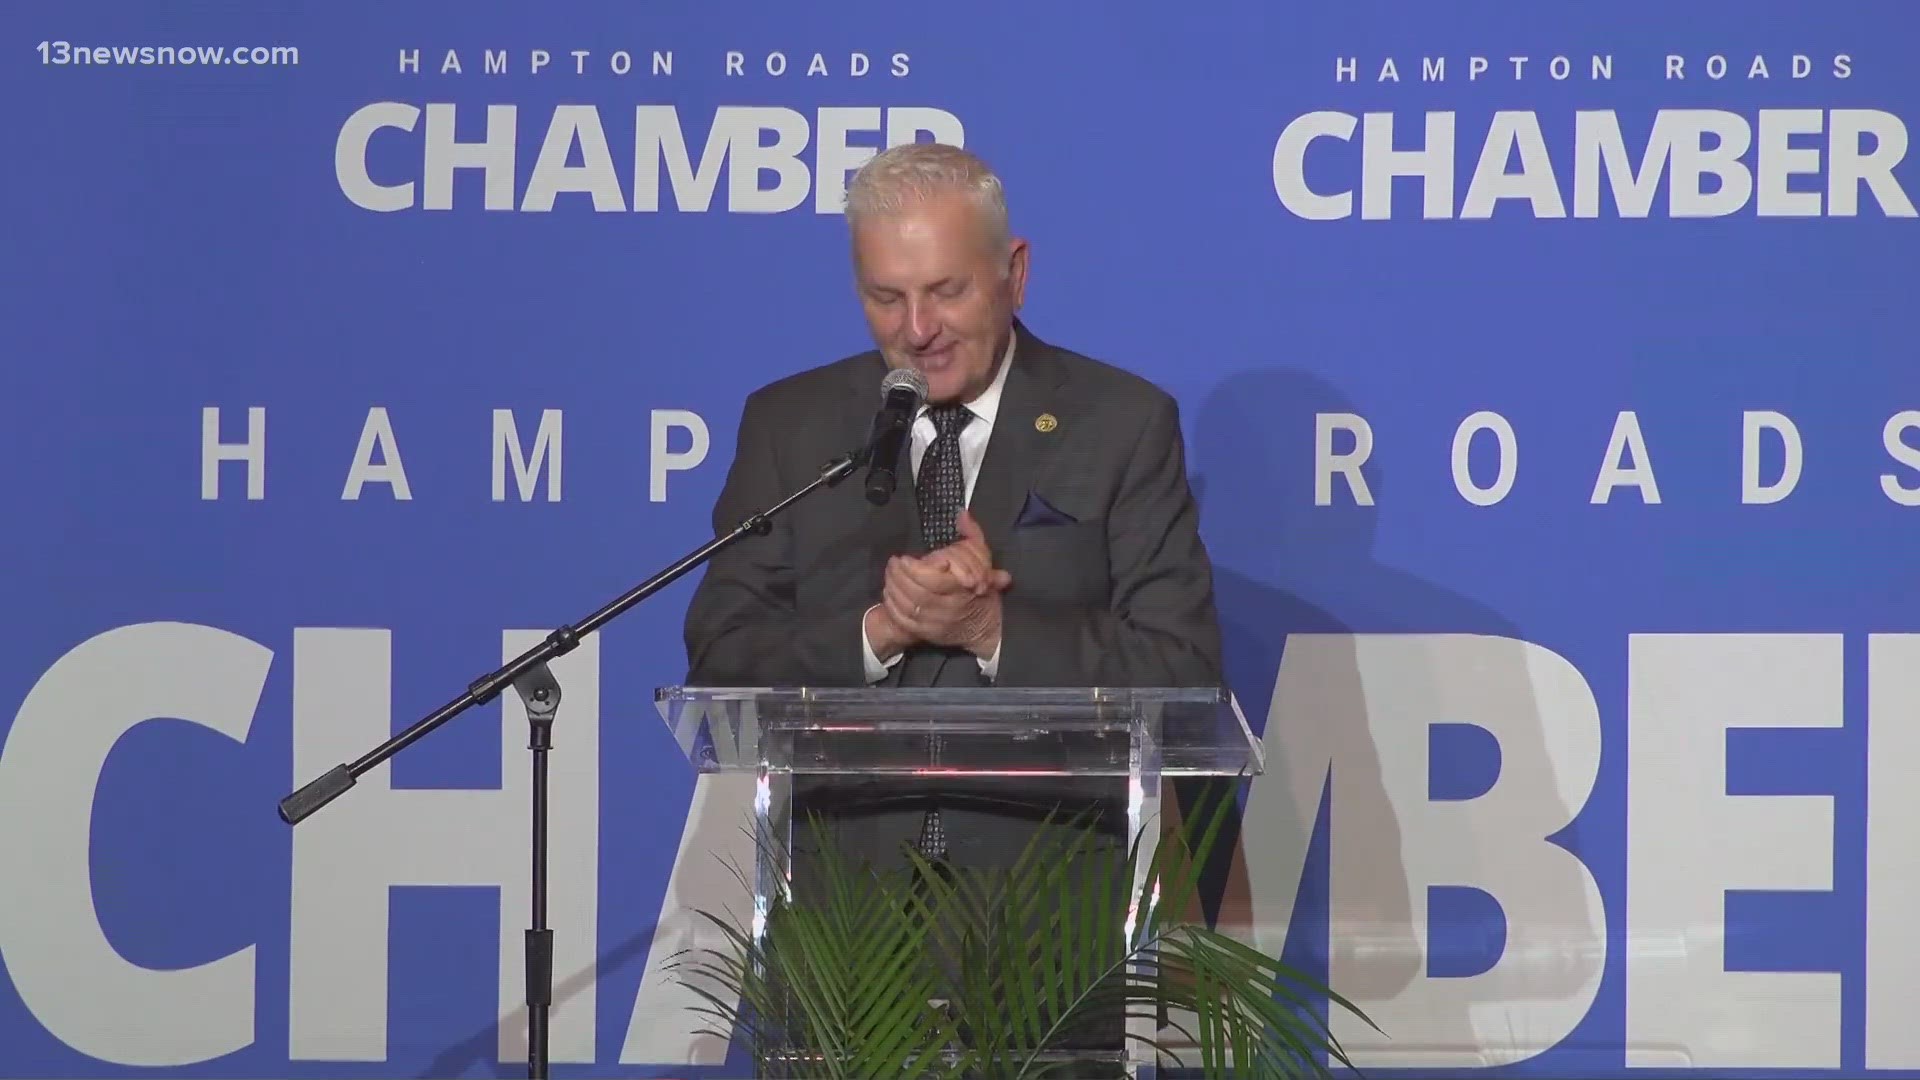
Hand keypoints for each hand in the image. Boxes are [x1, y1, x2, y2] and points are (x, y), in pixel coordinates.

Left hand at [881, 510, 1009, 658]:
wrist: (986, 626)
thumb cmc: (981, 589)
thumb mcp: (983, 560)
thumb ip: (972, 535)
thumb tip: (962, 515)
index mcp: (962, 591)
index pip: (935, 581)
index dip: (917, 570)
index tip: (906, 558)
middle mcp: (949, 609)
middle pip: (917, 594)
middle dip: (900, 577)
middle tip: (893, 562)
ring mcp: (936, 623)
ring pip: (908, 607)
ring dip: (894, 589)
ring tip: (889, 574)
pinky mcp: (927, 633)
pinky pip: (905, 621)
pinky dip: (893, 606)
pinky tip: (889, 593)